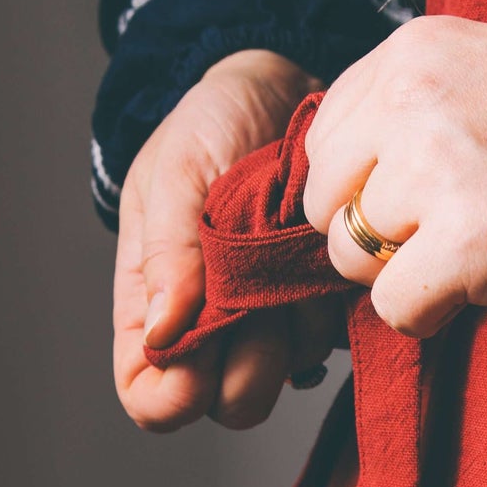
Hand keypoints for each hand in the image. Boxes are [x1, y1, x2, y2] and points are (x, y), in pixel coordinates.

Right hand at [113, 47, 344, 431]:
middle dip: (250, 355)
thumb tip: (163, 334)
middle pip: (232, 403)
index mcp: (154, 310)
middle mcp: (213, 330)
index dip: (172, 394)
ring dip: (295, 316)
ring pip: (291, 372)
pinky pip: (335, 337)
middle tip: (258, 285)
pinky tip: (318, 247)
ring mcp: (273, 322)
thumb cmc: (212, 123)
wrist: (284, 83)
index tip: (195, 344)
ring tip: (288, 243)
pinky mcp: (323, 306)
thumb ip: (169, 247)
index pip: (151, 399)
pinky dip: (328, 299)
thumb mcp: (177, 168)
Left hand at [301, 14, 486, 337]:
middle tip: (451, 235)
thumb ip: (418, 102)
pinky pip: (393, 307)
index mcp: (412, 52)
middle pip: (325, 203)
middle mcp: (410, 102)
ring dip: (406, 272)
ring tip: (483, 252)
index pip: (325, 140)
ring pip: (351, 259)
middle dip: (372, 234)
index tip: (423, 200)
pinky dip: (430, 315)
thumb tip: (356, 169)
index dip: (365, 185)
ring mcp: (434, 172)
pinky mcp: (464, 244)